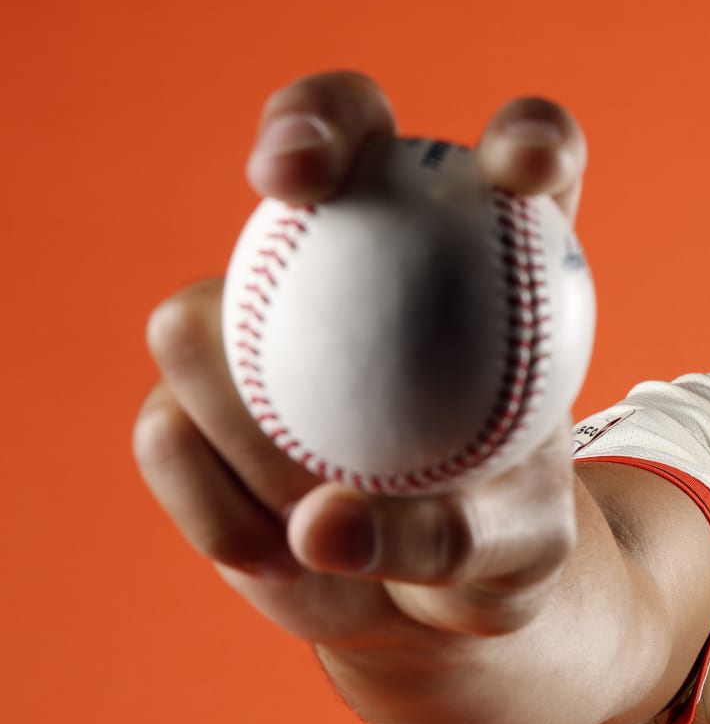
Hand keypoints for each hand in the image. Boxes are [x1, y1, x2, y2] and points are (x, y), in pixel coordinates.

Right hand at [134, 71, 592, 647]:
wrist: (429, 602)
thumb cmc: (502, 546)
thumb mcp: (516, 554)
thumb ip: (452, 537)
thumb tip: (322, 521)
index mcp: (499, 253)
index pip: (528, 154)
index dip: (530, 134)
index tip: (523, 173)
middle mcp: (376, 246)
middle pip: (337, 126)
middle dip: (306, 121)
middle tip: (293, 180)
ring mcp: (268, 310)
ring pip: (202, 311)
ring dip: (246, 430)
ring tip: (319, 523)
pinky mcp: (193, 396)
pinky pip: (166, 428)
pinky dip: (216, 504)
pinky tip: (273, 557)